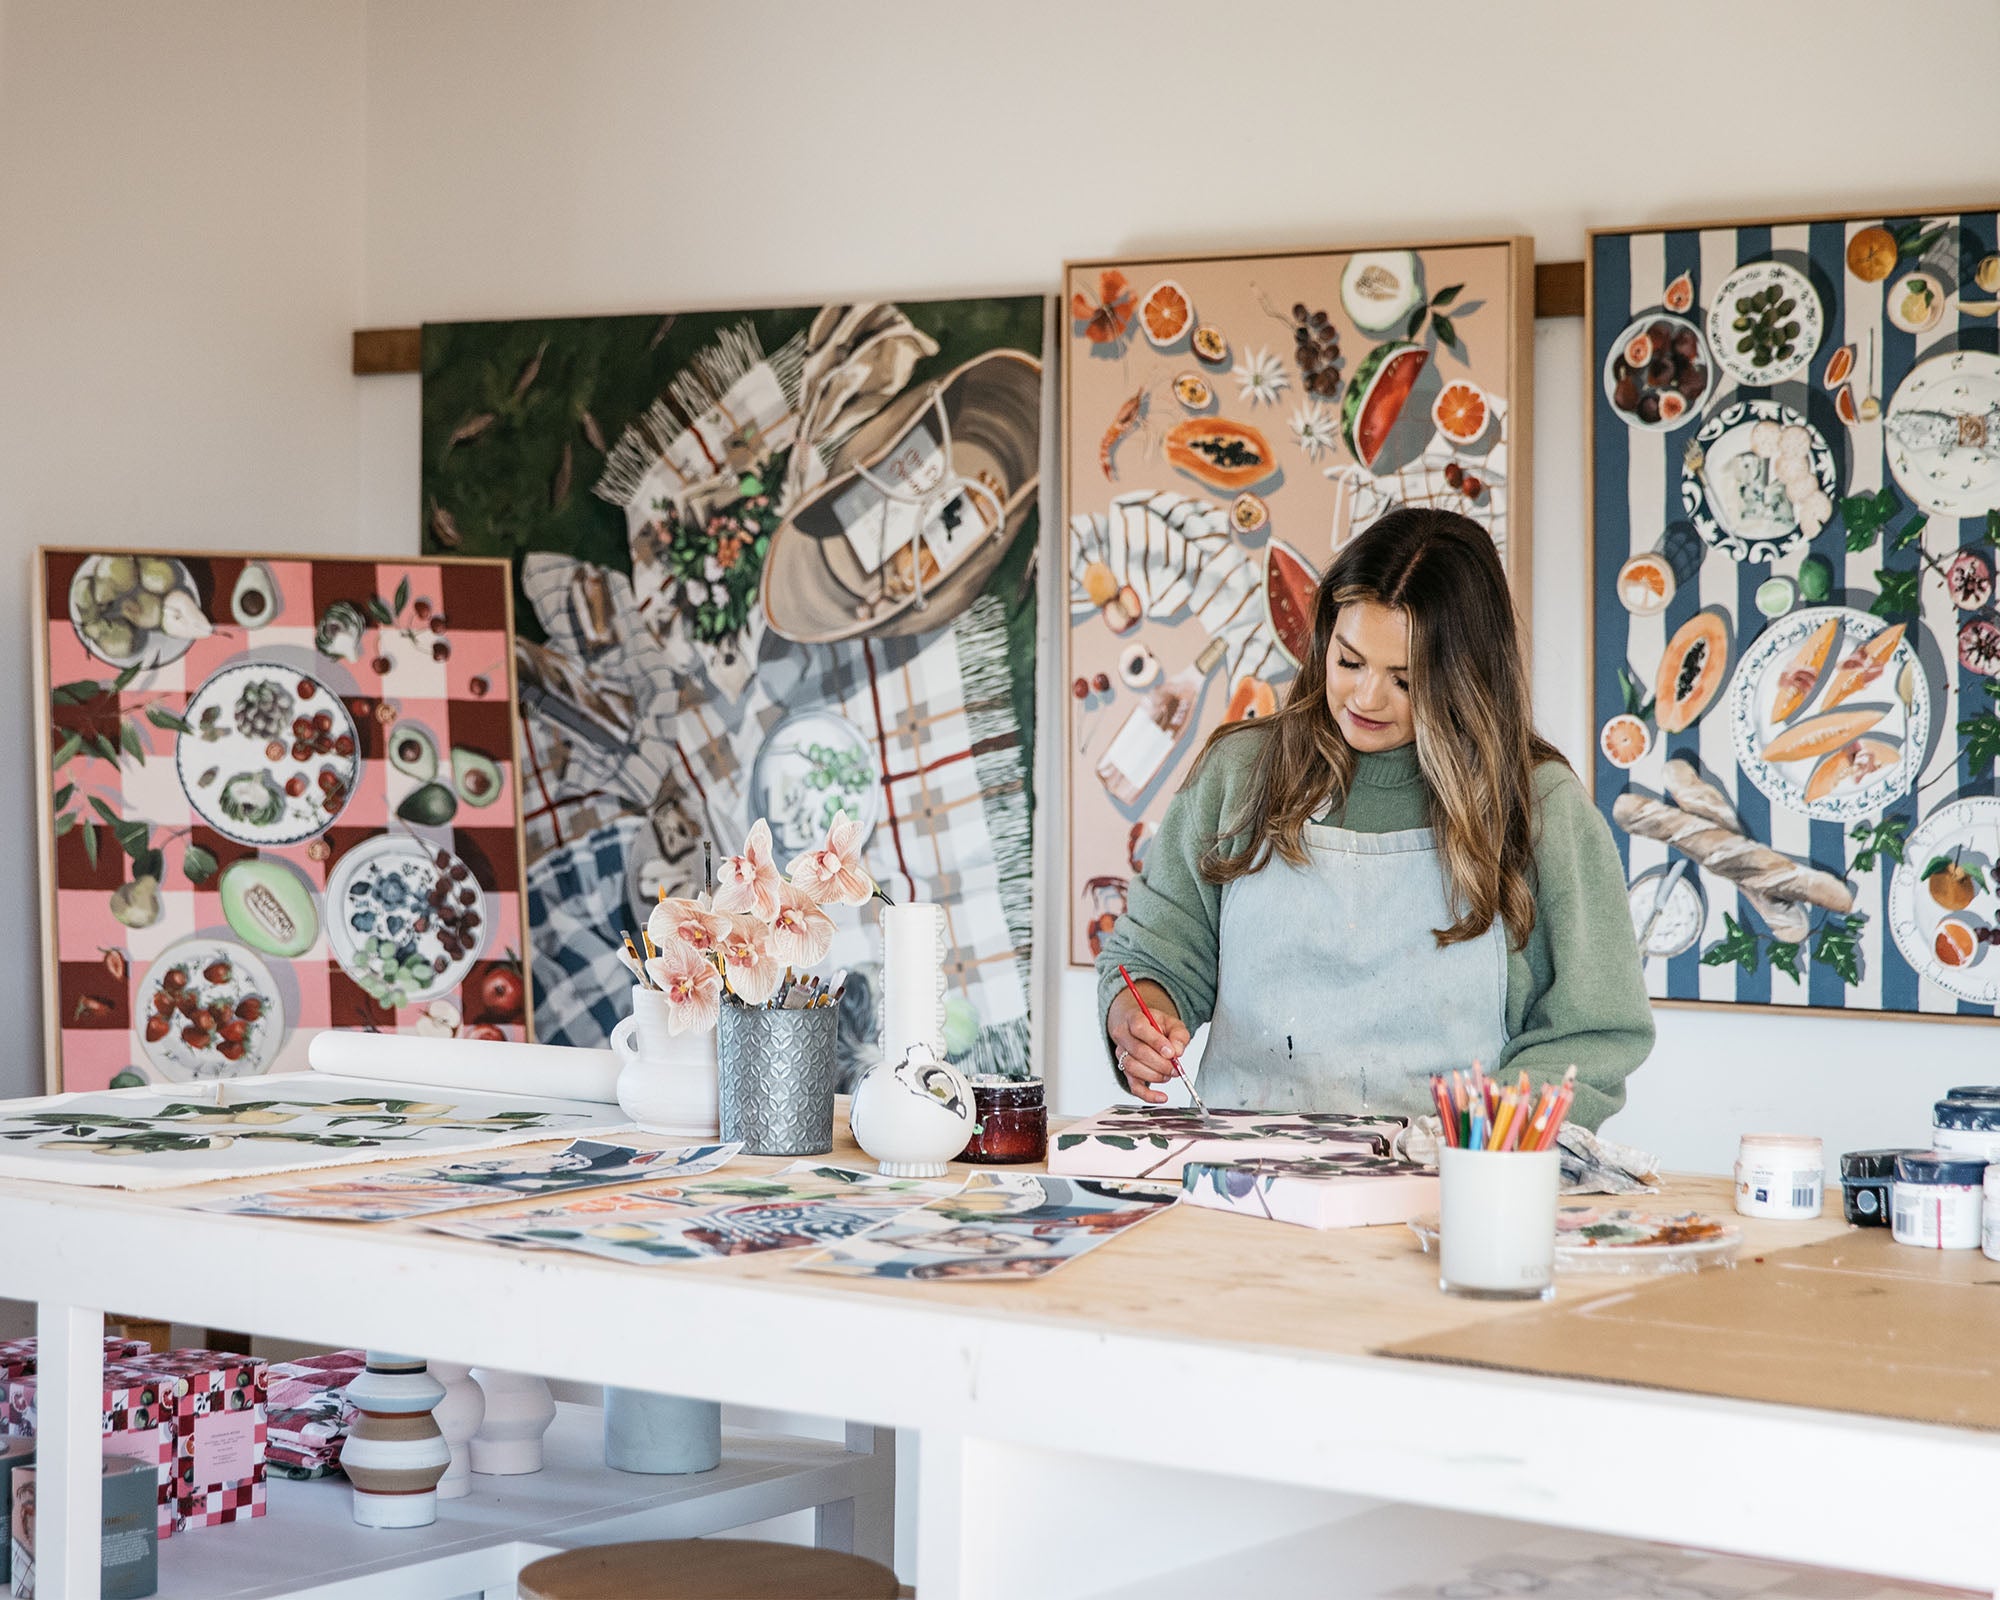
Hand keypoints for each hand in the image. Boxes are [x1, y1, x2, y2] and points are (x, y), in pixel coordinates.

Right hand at [1107, 980, 1191, 1104]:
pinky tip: (1162, 1097)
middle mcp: (1122, 1035)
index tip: (1171, 1053)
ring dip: (1155, 1075)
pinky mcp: (1125, 1070)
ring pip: (1134, 1068)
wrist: (1136, 1026)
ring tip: (1169, 1074)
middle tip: (1175, 1068)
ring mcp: (1121, 1053)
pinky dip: (1148, 1094)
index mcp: (1133, 1018)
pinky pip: (1133, 1086)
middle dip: (1160, 1063)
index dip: (1156, 1042)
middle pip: (1138, 1051)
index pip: (1139, 1029)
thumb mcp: (1171, 1023)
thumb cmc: (1155, 1024)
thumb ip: (1178, 1035)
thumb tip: (1177, 1051)